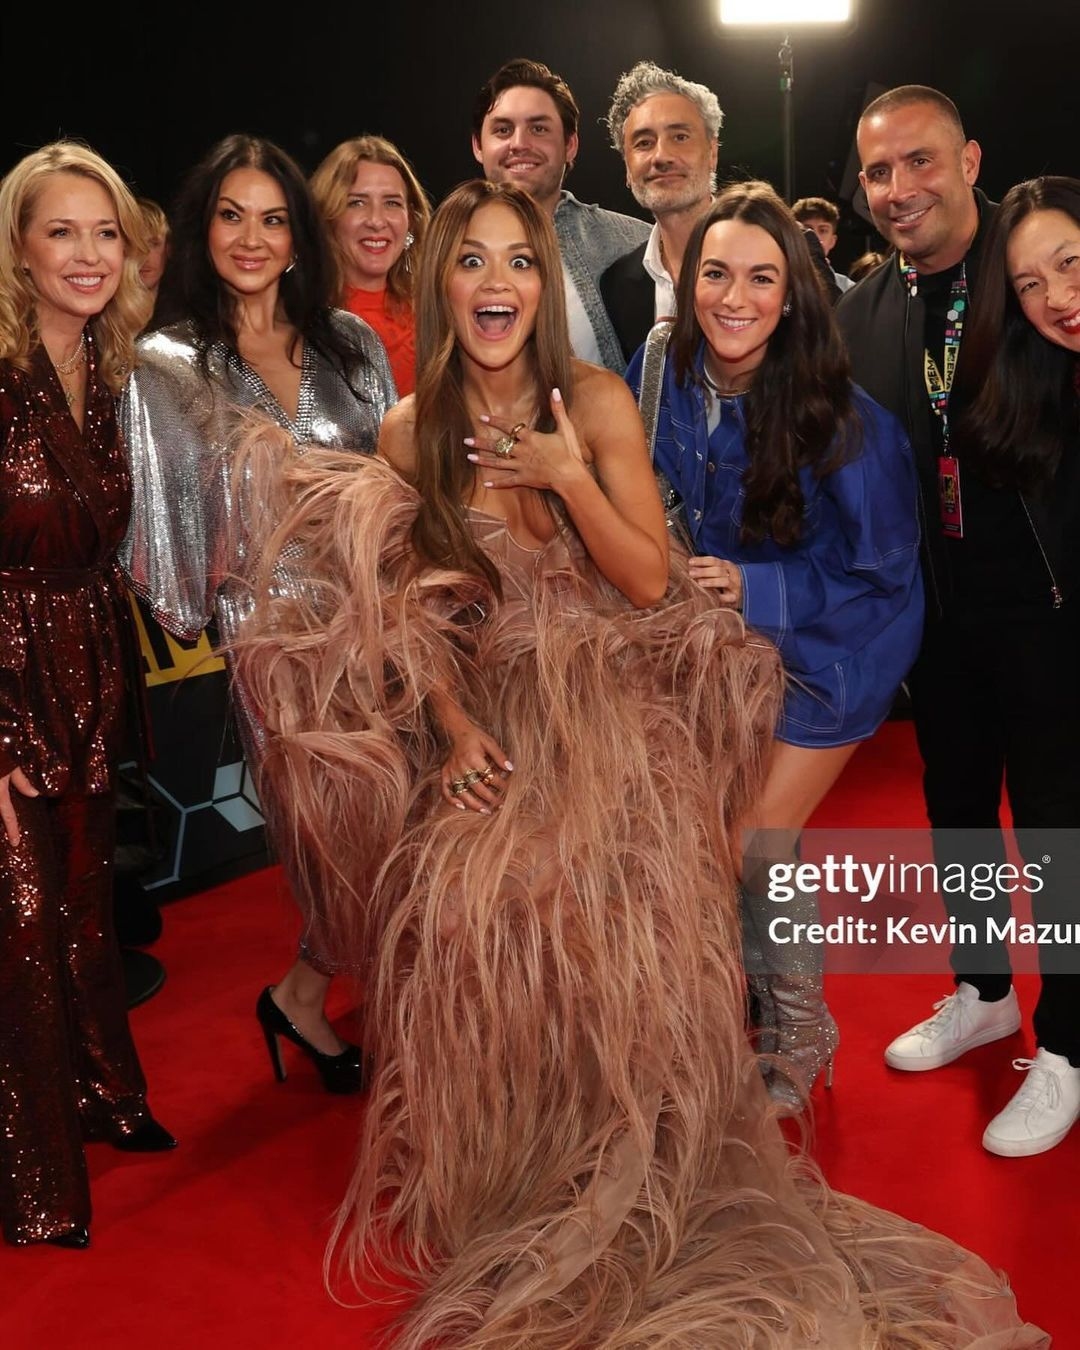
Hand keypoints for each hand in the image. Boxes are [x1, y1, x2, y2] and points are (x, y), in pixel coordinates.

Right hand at [0, 765, 39, 846]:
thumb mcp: (11, 762)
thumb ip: (21, 780)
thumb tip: (33, 794)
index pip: (7, 814)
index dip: (13, 829)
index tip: (16, 843)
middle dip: (6, 823)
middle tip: (13, 837)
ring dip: (3, 808)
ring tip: (10, 825)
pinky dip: (0, 796)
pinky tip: (3, 789)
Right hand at [441, 721, 512, 814]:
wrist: (458, 731)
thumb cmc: (476, 737)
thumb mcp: (490, 742)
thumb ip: (499, 756)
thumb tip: (510, 769)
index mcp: (473, 757)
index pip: (489, 776)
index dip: (500, 784)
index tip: (508, 789)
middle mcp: (461, 766)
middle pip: (477, 788)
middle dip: (491, 798)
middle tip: (501, 805)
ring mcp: (452, 772)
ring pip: (462, 793)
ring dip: (474, 804)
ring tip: (486, 811)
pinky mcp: (445, 774)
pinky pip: (445, 790)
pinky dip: (452, 800)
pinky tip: (462, 807)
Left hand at [465, 388, 586, 493]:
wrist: (571, 477)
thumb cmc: (569, 452)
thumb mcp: (565, 428)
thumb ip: (558, 409)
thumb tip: (554, 390)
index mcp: (530, 438)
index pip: (509, 427)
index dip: (495, 422)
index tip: (482, 418)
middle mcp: (522, 451)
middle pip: (498, 446)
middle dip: (481, 443)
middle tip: (466, 441)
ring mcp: (521, 466)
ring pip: (498, 463)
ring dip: (482, 460)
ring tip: (469, 457)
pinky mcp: (524, 479)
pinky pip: (507, 481)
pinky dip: (496, 483)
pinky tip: (485, 483)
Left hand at [688, 555, 742, 608]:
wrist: (745, 591)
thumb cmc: (726, 580)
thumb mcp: (720, 571)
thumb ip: (708, 568)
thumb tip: (690, 566)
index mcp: (727, 566)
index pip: (714, 561)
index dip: (702, 560)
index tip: (690, 562)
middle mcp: (732, 574)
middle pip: (718, 570)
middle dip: (704, 571)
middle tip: (691, 573)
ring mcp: (735, 586)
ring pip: (724, 582)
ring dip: (711, 581)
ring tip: (700, 583)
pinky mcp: (736, 597)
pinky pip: (729, 597)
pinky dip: (721, 597)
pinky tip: (713, 598)